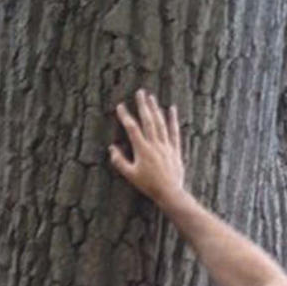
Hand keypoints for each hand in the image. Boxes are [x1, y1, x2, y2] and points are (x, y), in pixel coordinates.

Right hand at [109, 88, 184, 205]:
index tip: (120, 106)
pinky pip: (174, 132)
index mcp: (142, 150)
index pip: (132, 128)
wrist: (169, 193)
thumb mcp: (131, 176)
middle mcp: (155, 145)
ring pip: (160, 123)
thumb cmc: (149, 186)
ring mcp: (166, 146)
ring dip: (155, 109)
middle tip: (139, 92)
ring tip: (151, 97)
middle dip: (143, 105)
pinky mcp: (175, 150)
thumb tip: (112, 148)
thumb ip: (120, 161)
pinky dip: (173, 120)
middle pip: (148, 120)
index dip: (125, 116)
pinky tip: (171, 109)